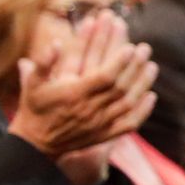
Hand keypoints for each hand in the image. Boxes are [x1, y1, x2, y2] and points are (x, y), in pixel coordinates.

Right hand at [9, 13, 157, 156]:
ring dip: (142, 84)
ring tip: (152, 66)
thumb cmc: (35, 107)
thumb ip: (43, 62)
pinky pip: (129, 124)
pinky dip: (143, 111)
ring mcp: (100, 124)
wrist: (36, 142)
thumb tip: (55, 42)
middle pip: (120, 87)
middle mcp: (89, 110)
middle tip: (145, 48)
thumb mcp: (32, 83)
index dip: (119, 62)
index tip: (130, 47)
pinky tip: (151, 96)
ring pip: (128, 103)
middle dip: (135, 66)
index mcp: (73, 95)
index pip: (104, 77)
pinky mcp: (105, 135)